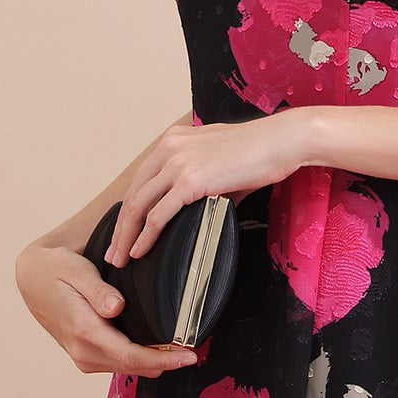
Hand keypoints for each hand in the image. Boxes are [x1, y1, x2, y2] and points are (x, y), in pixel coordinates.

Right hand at [16, 241, 194, 376]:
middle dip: (165, 363)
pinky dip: (140, 360)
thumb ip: (98, 290)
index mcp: (83, 329)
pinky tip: (159, 351)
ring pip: (127, 368)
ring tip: (182, 352)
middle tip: (195, 354)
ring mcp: (82, 356)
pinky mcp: (85, 355)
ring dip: (154, 364)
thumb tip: (116, 308)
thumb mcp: (76, 270)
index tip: (189, 356)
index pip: (129, 354)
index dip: (162, 359)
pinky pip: (118, 363)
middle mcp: (82, 349)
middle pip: (133, 366)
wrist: (32, 278)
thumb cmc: (56, 269)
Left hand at [108, 111, 314, 266]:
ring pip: (138, 207)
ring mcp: (177, 164)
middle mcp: (169, 149)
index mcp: (173, 141)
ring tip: (121, 257)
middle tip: (113, 251)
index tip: (125, 230)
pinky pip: (158, 215)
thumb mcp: (222, 162)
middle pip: (133, 195)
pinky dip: (145, 235)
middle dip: (120, 227)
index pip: (141, 180)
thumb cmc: (262, 151)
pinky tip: (140, 250)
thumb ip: (204, 182)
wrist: (283, 140)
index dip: (129, 208)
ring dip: (126, 236)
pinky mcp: (190, 181)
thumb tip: (202, 209)